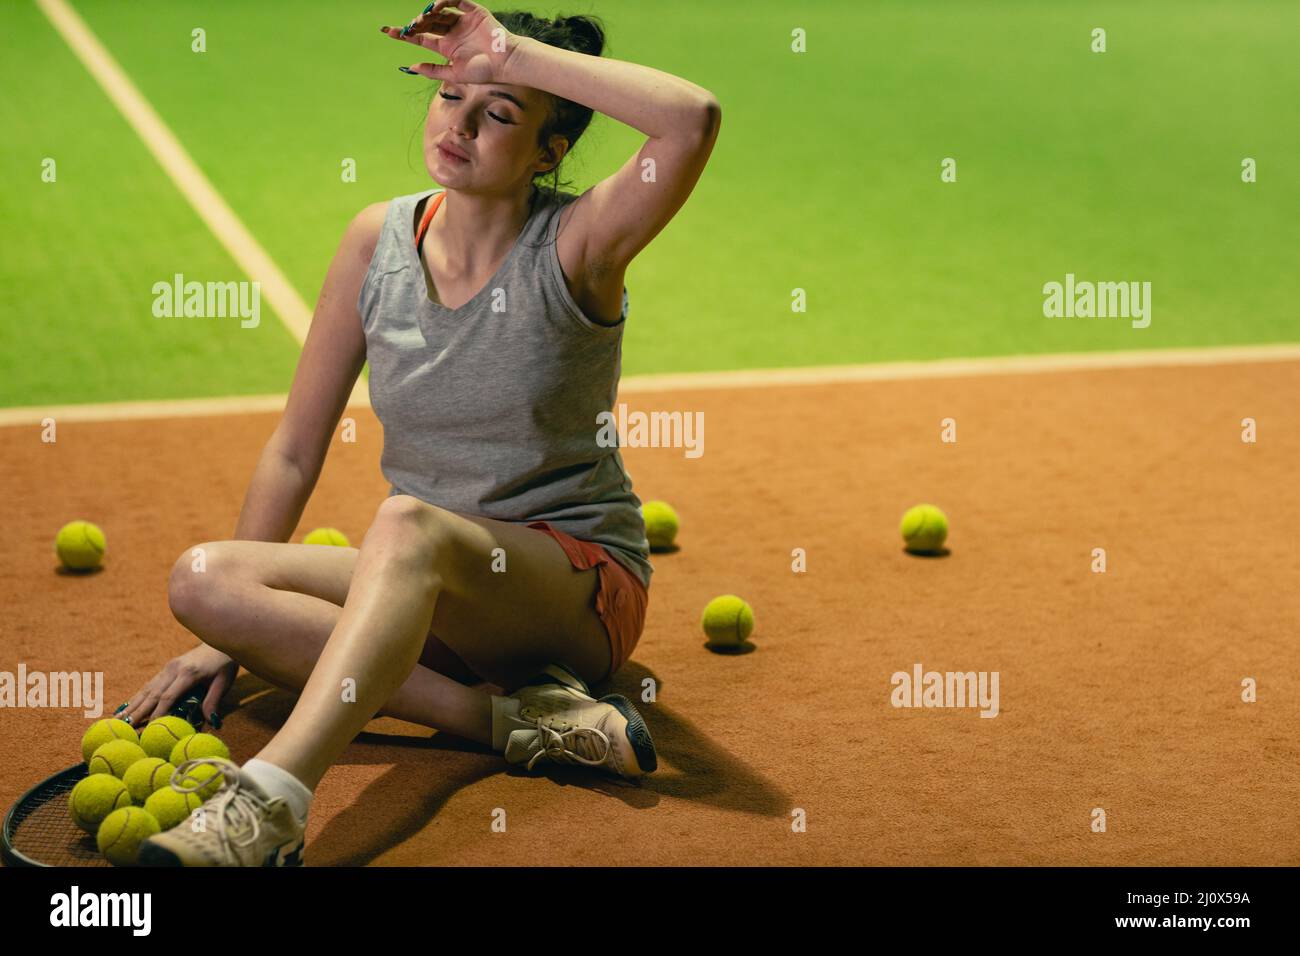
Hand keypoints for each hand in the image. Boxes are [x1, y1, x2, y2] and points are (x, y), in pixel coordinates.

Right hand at [118, 644, 237, 729]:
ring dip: (132, 705)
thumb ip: (213, 700)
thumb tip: (210, 722)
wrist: (220, 639)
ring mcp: (168, 667)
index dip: (157, 713)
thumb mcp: (223, 681)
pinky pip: (149, 684)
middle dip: (137, 711)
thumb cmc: (225, 663)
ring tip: (117, 719)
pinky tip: (128, 706)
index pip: (168, 697)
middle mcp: (173, 669)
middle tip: (123, 727)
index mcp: (188, 673)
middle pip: (152, 694)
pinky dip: (137, 696)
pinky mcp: (167, 667)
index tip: (148, 729)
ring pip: (147, 688)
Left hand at [381, 0, 518, 84]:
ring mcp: (462, 21)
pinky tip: (435, 7)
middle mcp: (453, 33)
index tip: (388, 32)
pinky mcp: (473, 11)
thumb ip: (433, 71)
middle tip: (408, 28)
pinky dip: (444, 1)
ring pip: (439, 12)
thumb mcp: (453, 74)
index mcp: (447, 48)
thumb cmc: (484, 72)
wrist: (505, 62)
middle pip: (428, 23)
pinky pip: (456, 0)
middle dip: (415, 24)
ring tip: (421, 21)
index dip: (405, 34)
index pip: (422, 37)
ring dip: (428, 14)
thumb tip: (411, 67)